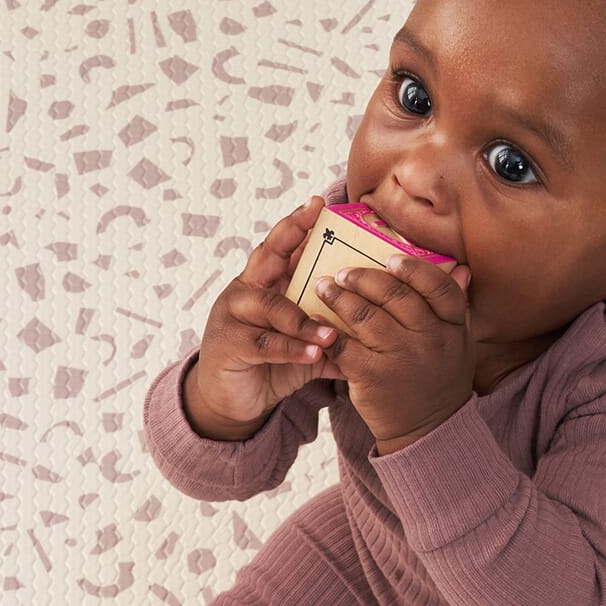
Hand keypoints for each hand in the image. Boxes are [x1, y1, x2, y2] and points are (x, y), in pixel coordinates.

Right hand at [190, 195, 343, 428]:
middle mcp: (246, 291)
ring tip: (331, 334)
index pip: (281, 247)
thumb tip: (378, 330)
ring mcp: (233, 314)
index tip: (319, 204)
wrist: (232, 402)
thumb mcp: (306, 346)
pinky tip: (314, 354)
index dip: (297, 224)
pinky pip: (264, 342)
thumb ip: (334, 335)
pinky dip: (291, 348)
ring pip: (271, 307)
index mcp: (265, 284)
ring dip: (303, 319)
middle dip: (289, 235)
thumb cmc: (271, 366)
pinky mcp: (228, 343)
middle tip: (313, 220)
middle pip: (266, 255)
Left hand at [315, 255, 475, 452]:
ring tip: (324, 287)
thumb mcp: (459, 345)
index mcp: (453, 328)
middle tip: (344, 272)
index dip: (413, 269)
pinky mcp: (373, 377)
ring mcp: (401, 358)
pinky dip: (326, 330)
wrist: (427, 431)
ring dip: (339, 297)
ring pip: (365, 316)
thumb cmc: (439, 381)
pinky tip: (316, 321)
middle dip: (364, 278)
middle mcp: (430, 339)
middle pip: (395, 296)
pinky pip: (344, 345)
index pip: (438, 287)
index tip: (390, 260)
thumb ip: (456, 307)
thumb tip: (460, 267)